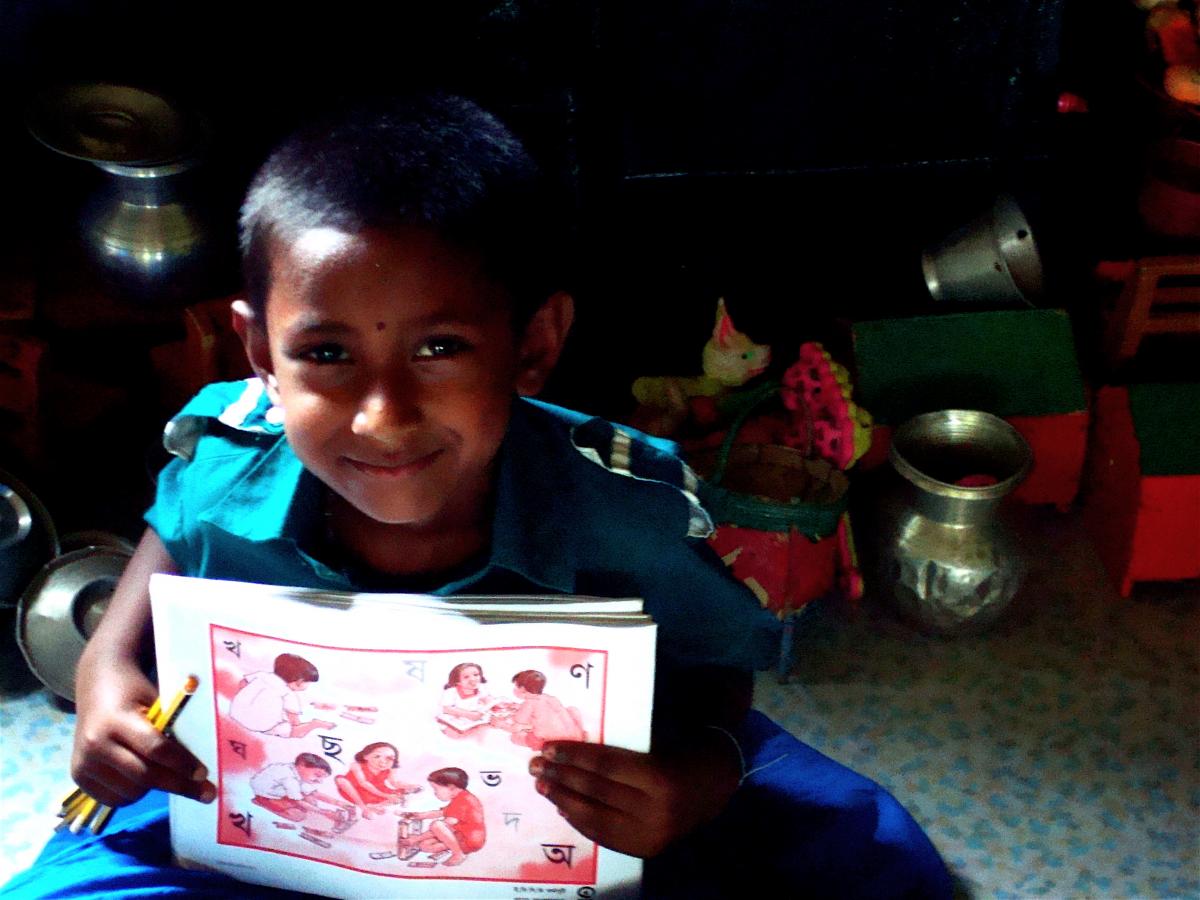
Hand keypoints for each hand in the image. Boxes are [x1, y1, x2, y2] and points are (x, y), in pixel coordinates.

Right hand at [71, 655, 213, 807]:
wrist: (96, 686)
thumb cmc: (133, 693)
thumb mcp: (155, 705)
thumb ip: (170, 732)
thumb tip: (196, 768)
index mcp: (116, 721)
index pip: (155, 749)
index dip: (182, 764)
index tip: (204, 775)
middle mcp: (95, 745)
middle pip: (144, 776)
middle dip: (178, 785)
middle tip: (206, 792)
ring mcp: (83, 764)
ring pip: (131, 792)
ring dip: (154, 788)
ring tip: (164, 772)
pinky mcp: (78, 777)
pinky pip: (114, 799)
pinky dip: (133, 794)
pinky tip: (141, 779)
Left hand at [528, 733, 740, 857]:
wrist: (716, 787)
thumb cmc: (683, 752)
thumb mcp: (657, 742)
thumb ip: (621, 747)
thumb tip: (572, 746)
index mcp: (660, 777)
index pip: (606, 766)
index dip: (574, 756)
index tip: (549, 747)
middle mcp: (654, 811)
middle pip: (596, 791)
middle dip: (561, 777)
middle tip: (536, 765)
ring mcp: (649, 835)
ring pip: (595, 817)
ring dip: (563, 800)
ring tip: (543, 785)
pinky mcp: (645, 849)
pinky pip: (604, 836)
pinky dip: (581, 821)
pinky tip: (563, 807)